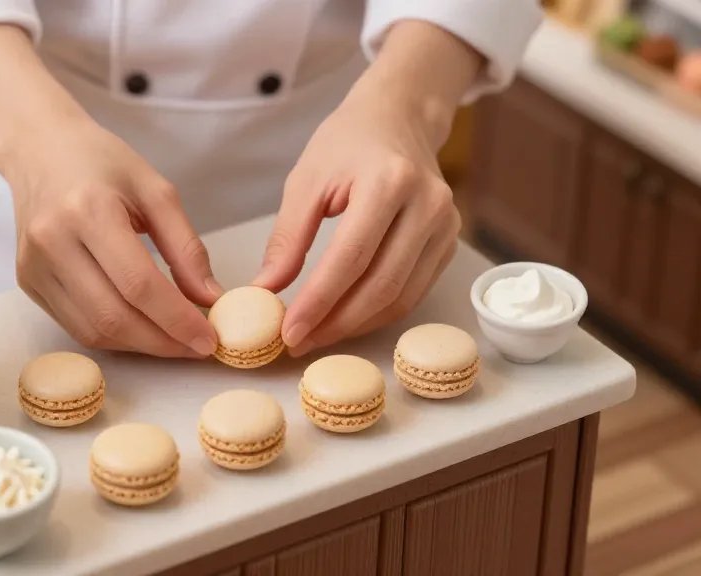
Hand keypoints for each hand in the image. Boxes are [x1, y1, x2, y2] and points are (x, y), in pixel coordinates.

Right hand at [0, 26, 220, 358]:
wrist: (38, 149)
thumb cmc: (101, 162)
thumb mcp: (156, 190)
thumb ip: (186, 246)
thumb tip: (210, 298)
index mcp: (88, 210)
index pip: (138, 284)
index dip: (177, 320)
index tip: (209, 338)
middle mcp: (53, 242)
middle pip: (114, 316)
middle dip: (162, 341)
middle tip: (197, 347)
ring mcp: (33, 266)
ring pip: (93, 330)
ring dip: (140, 345)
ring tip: (174, 340)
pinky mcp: (27, 282)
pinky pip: (75, 325)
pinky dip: (114, 336)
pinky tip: (141, 328)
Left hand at [253, 73, 461, 356]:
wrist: (398, 117)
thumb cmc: (347, 143)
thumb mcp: (306, 180)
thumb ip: (288, 237)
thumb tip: (266, 289)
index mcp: (389, 182)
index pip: (350, 258)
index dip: (319, 301)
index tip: (289, 330)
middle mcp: (426, 205)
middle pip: (381, 285)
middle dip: (336, 322)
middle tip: (298, 341)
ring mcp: (445, 225)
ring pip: (400, 297)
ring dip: (356, 324)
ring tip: (316, 334)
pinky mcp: (448, 242)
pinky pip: (412, 291)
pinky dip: (377, 312)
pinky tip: (345, 318)